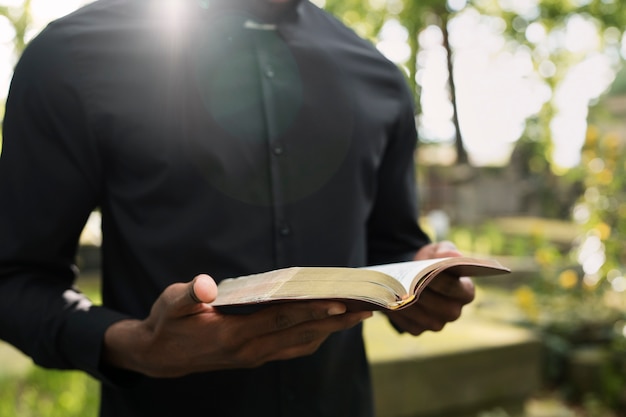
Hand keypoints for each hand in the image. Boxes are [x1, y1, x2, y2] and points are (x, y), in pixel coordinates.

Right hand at [103, 274, 371, 377]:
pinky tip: (327, 326)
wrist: (158, 356)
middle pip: (301, 335)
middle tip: (366, 309)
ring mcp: (254, 357)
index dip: (311, 311)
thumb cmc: (166, 324)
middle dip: (335, 322)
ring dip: (330, 331)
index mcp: (234, 335)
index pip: (282, 321)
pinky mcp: (255, 357)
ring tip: (355, 316)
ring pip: (301, 344)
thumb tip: (206, 284)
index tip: (340, 303)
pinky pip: (292, 348)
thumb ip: (189, 294)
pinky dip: (314, 336)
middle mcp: (250, 350)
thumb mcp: (170, 304)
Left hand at [384, 241, 474, 334]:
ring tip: (396, 290)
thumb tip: (454, 256)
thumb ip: (446, 250)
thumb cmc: (430, 261)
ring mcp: (437, 324)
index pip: (455, 288)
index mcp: (465, 292)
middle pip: (440, 306)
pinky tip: (391, 301)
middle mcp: (454, 312)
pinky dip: (399, 314)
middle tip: (407, 282)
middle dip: (423, 293)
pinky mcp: (419, 330)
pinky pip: (409, 325)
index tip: (426, 270)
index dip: (440, 280)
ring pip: (424, 318)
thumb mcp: (437, 251)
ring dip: (409, 304)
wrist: (411, 273)